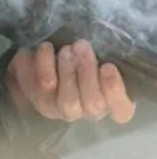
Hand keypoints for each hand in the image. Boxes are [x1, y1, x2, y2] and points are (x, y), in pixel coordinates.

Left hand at [6, 39, 135, 123]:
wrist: (35, 66)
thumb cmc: (73, 59)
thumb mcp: (90, 57)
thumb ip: (99, 57)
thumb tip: (106, 47)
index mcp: (109, 101)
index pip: (122, 110)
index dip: (116, 90)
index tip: (108, 65)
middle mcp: (87, 112)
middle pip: (94, 103)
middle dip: (88, 72)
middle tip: (82, 46)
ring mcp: (63, 110)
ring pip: (70, 101)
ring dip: (68, 71)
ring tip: (66, 49)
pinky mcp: (41, 102)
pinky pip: (45, 86)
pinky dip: (46, 64)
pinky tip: (47, 47)